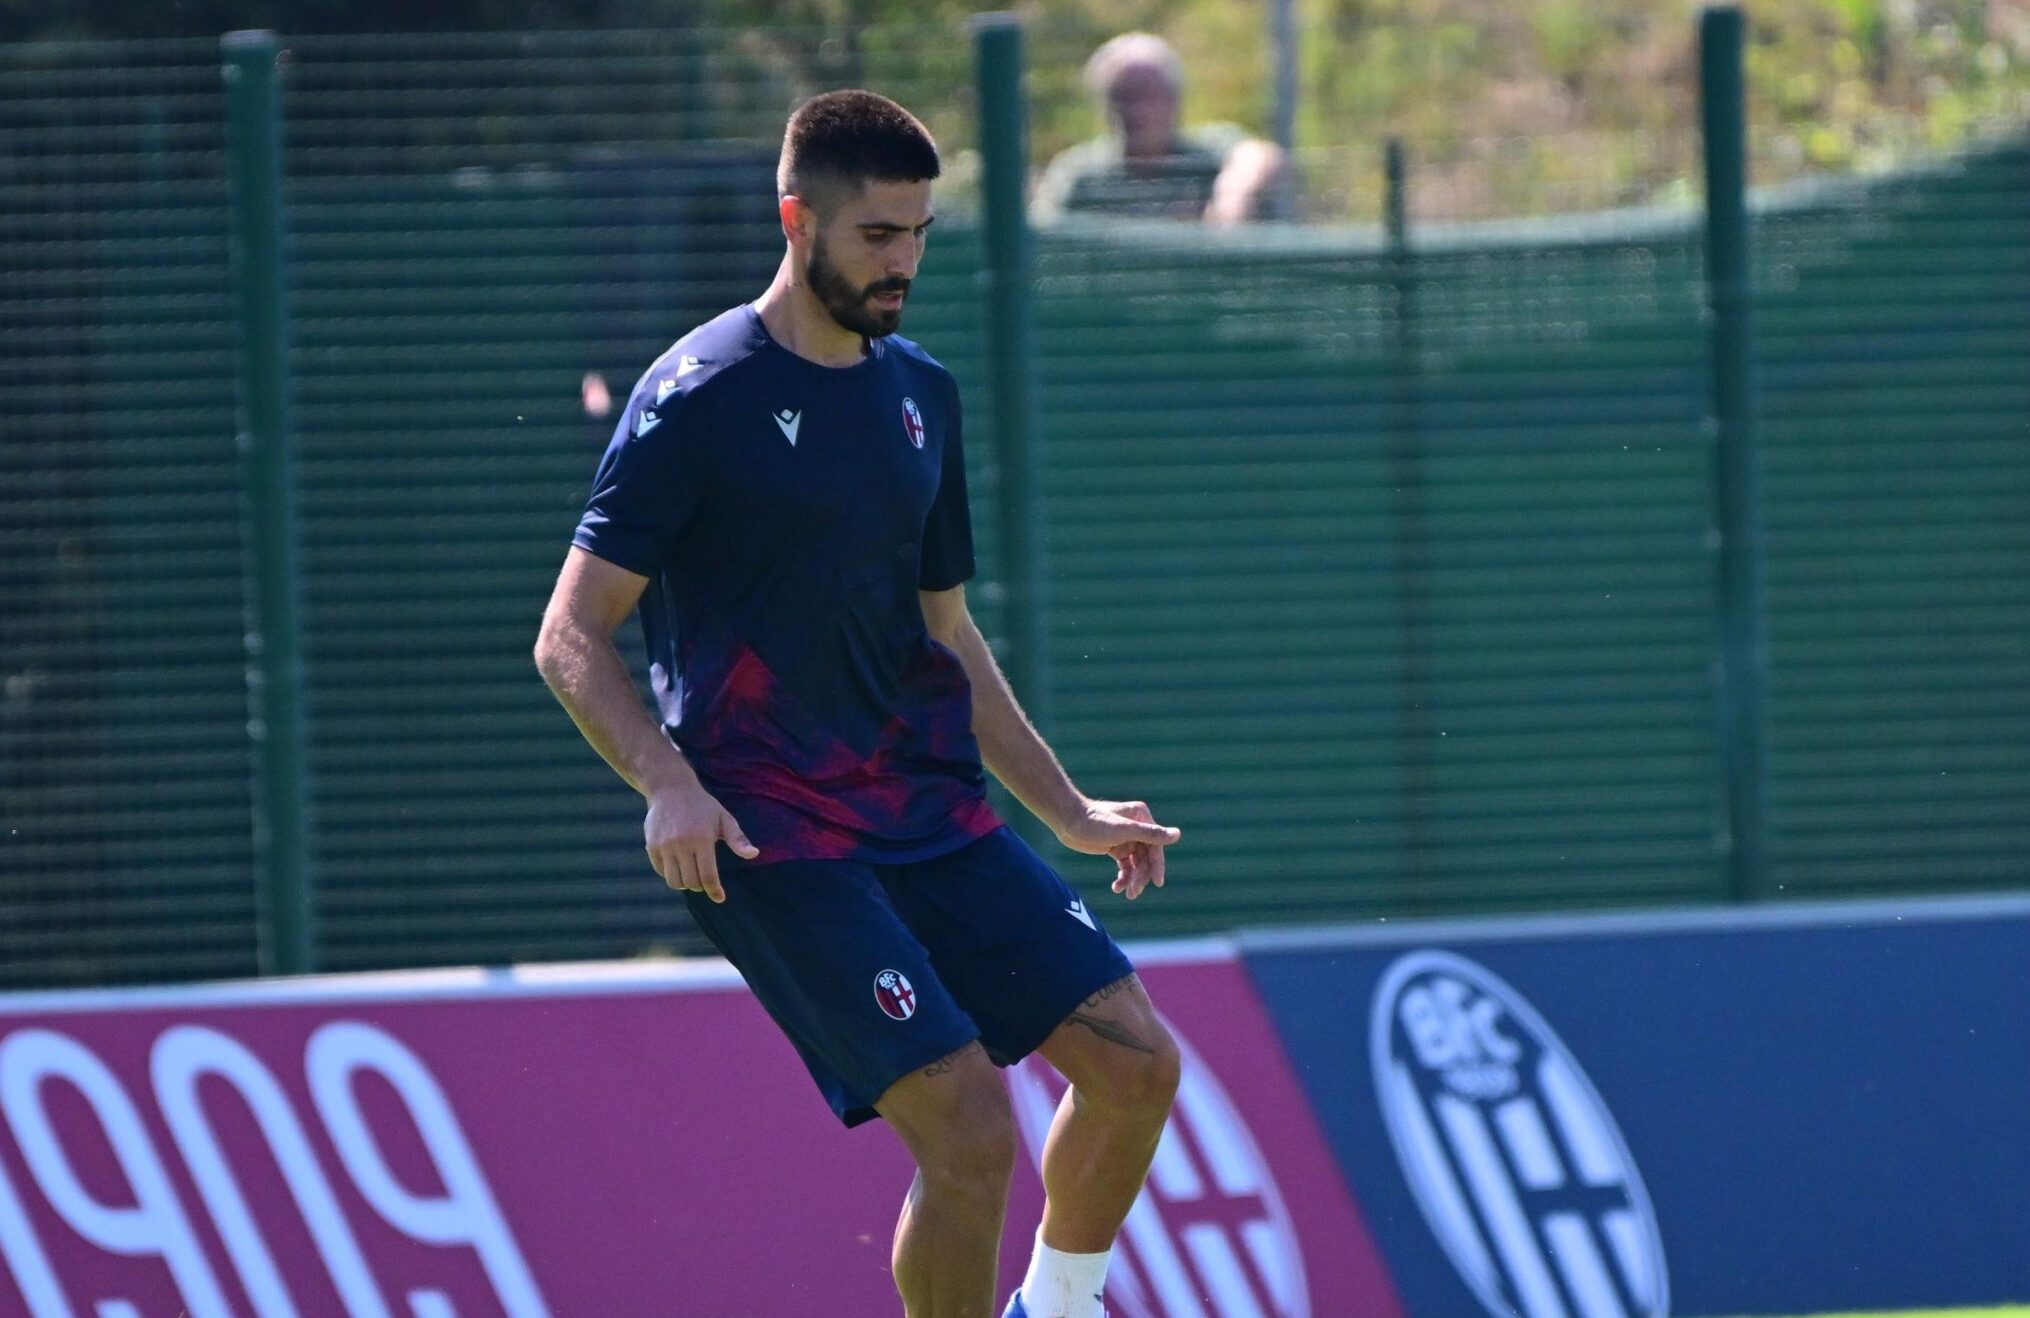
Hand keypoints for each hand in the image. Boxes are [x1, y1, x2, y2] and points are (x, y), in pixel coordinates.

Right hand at [644, 779, 758, 902]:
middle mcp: (682, 843)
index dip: (714, 891)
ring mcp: (664, 845)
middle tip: (705, 881)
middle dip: (700, 887)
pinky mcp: (651, 846)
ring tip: (691, 875)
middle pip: (691, 882)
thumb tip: (754, 854)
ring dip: (685, 884)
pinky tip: (679, 866)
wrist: (670, 788)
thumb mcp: (724, 819)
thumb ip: (738, 839)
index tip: (720, 898)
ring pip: (674, 881)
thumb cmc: (702, 806)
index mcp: (702, 838)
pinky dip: (671, 874)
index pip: (708, 876)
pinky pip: (661, 871)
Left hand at [1054, 799, 1179, 900]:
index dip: (1157, 865)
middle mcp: (1137, 827)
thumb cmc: (1094, 821)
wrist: (1067, 821)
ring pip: (1136, 864)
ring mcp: (1126, 838)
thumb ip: (1151, 834)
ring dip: (1132, 879)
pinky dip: (1123, 877)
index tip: (1157, 883)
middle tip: (1133, 892)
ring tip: (1125, 893)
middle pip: (1146, 857)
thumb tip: (1177, 834)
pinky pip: (1125, 866)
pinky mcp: (1115, 848)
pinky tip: (1116, 887)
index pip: (1155, 846)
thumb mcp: (1124, 830)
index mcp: (1142, 818)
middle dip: (1141, 876)